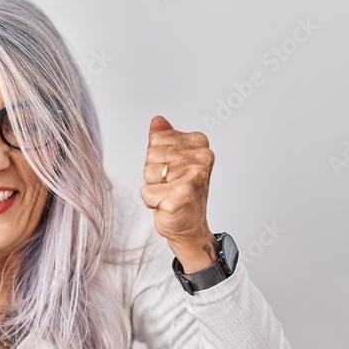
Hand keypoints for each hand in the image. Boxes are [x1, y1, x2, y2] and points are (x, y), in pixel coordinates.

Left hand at [140, 115, 218, 271]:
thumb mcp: (173, 161)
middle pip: (151, 154)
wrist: (190, 227)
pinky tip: (167, 205)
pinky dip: (151, 202)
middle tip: (170, 185)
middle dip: (154, 174)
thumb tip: (157, 120)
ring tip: (169, 194)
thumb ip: (165, 139)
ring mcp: (193, 176)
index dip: (157, 158)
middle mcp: (201, 158)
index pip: (156, 139)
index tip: (172, 170)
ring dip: (153, 187)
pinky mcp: (182, 195)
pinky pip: (147, 192)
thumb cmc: (181, 193)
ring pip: (148, 172)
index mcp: (199, 144)